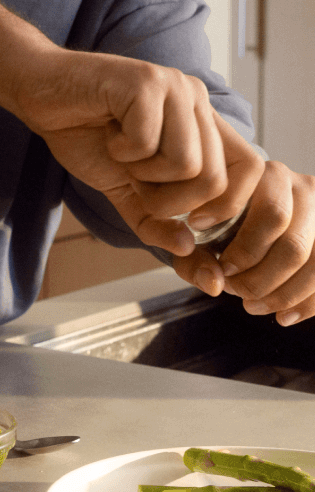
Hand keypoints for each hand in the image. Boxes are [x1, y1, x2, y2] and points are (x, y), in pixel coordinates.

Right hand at [0, 0, 257, 250]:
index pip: (250, 169)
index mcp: (202, 123)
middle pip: (215, 179)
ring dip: (143, 174)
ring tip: (120, 154)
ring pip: (186, 164)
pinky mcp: (145, 82)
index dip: (226, 208)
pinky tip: (107, 133)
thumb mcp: (124, 190)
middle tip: (137, 185)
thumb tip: (185, 250)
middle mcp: (196, 100)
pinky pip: (147, 143)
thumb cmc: (82, 134)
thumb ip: (154, 221)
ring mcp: (174, 88)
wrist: (38, 93)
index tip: (189, 225)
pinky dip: (120, 151)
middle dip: (170, 202)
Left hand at [171, 161, 314, 325]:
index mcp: (260, 174)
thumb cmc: (208, 217)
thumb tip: (216, 284)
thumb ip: (193, 258)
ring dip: (283, 294)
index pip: (271, 215)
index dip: (247, 247)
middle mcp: (297, 185)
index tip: (223, 267)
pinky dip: (307, 302)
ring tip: (251, 306)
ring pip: (314, 261)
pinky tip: (283, 317)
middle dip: (260, 278)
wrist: (229, 210)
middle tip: (232, 289)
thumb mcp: (189, 232)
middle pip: (294, 244)